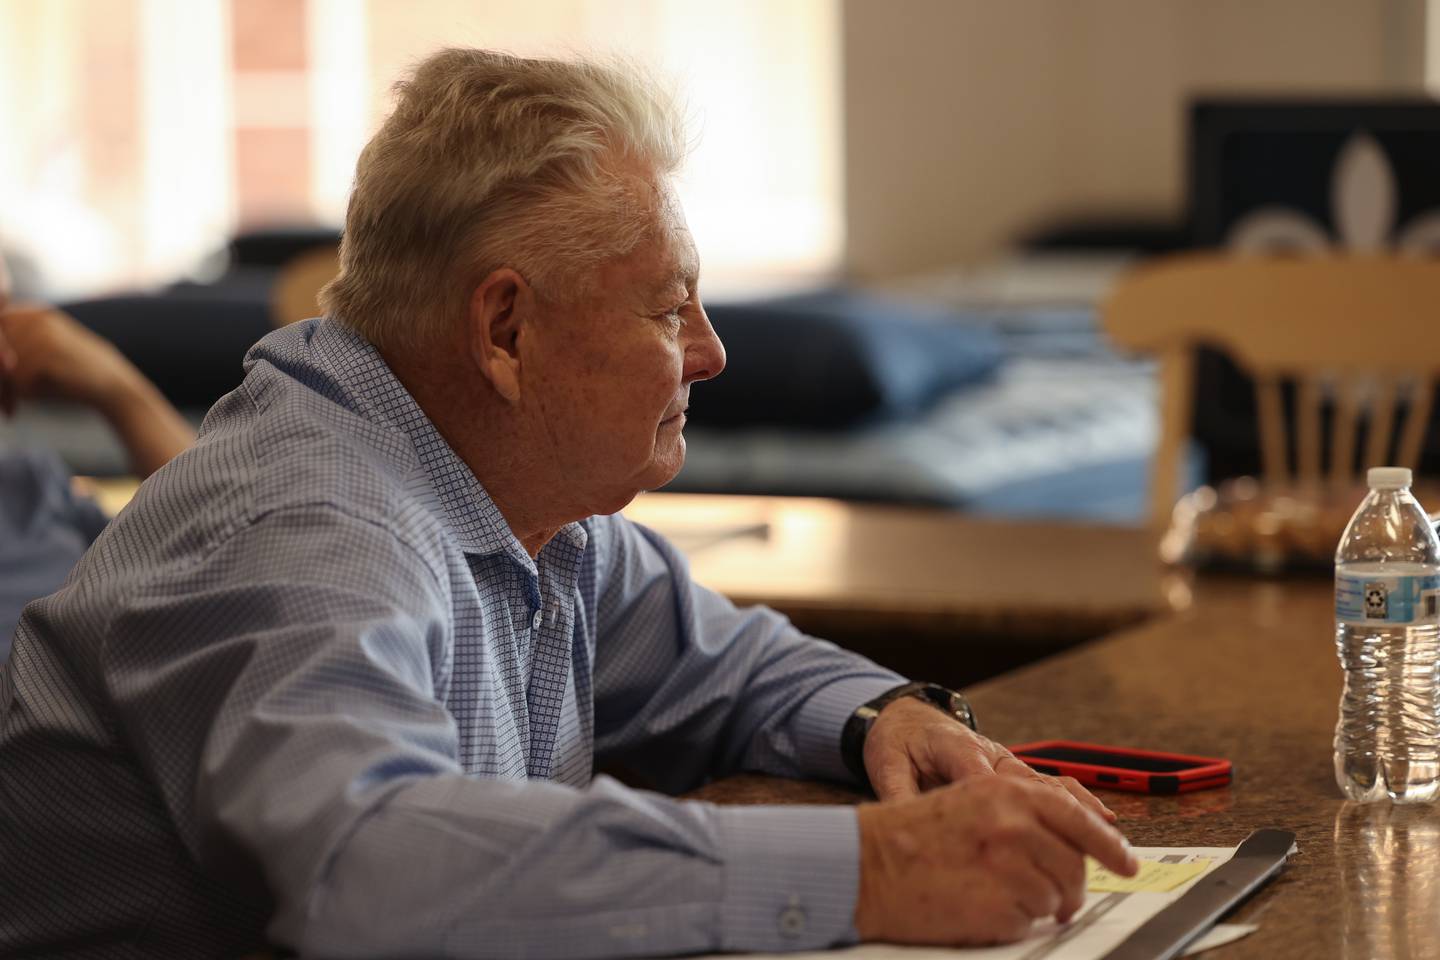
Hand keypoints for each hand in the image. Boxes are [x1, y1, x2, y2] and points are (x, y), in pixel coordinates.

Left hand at [0, 304, 143, 414]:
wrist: (114, 387)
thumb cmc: (70, 376)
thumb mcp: (38, 355)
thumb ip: (10, 349)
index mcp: (33, 312)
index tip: (0, 386)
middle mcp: (36, 316)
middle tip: (0, 402)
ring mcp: (44, 333)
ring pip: (0, 364)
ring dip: (0, 390)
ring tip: (8, 407)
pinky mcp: (50, 353)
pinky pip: (14, 377)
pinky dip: (13, 396)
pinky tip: (19, 408)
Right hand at [854, 775, 1138, 944]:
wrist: (863, 864)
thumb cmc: (910, 836)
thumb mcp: (968, 802)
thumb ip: (1020, 815)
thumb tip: (1070, 846)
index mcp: (1006, 791)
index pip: (1076, 818)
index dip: (1109, 845)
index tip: (1127, 862)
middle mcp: (1013, 824)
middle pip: (1074, 865)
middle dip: (1069, 886)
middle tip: (1054, 898)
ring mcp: (1008, 866)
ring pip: (1057, 898)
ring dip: (1038, 906)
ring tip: (997, 897)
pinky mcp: (998, 906)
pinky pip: (1029, 923)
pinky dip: (1011, 923)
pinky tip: (979, 908)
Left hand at [864, 696, 1116, 823]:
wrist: (906, 719)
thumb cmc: (898, 743)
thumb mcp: (887, 763)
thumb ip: (898, 791)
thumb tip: (900, 818)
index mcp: (958, 749)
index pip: (984, 780)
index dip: (1001, 812)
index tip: (1017, 843)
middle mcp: (992, 755)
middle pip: (1033, 787)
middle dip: (1063, 817)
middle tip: (1092, 844)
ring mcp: (1008, 764)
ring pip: (1051, 788)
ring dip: (1083, 814)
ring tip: (1111, 841)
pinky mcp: (1015, 774)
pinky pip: (1053, 789)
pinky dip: (1081, 805)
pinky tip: (1105, 823)